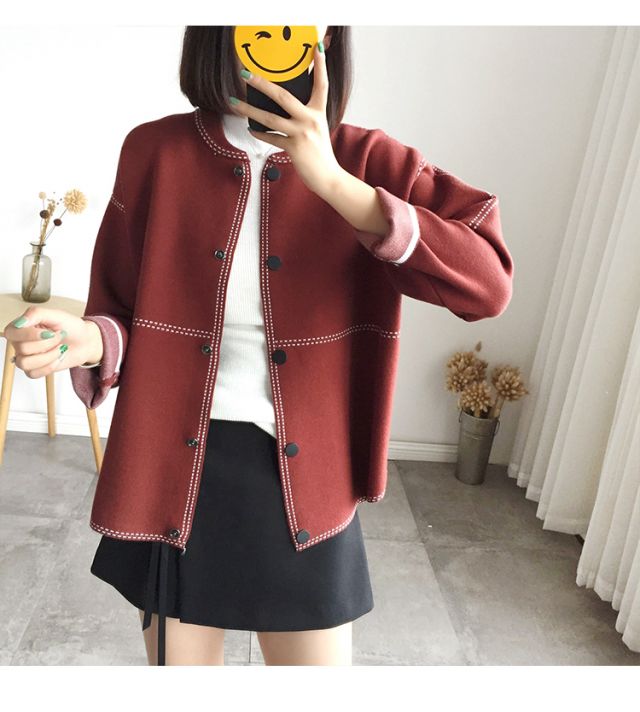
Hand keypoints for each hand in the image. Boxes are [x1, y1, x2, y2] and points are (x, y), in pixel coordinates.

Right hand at [3, 306, 102, 378]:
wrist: (85, 342)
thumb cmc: (70, 327)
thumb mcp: (56, 315)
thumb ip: (36, 314)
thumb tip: (20, 322)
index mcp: (21, 326)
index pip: (11, 332)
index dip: (30, 334)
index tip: (49, 332)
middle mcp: (20, 342)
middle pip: (22, 348)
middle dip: (47, 343)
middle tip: (58, 337)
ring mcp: (26, 357)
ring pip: (25, 363)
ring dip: (48, 356)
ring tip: (59, 348)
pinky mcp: (34, 369)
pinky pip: (32, 373)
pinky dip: (49, 366)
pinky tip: (57, 357)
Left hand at [228, 43, 342, 197]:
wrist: (328, 177)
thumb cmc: (320, 153)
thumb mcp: (317, 128)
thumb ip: (304, 115)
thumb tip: (281, 103)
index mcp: (318, 112)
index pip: (321, 84)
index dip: (320, 65)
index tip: (317, 47)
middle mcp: (311, 119)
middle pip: (283, 96)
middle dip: (262, 83)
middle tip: (246, 74)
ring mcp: (302, 133)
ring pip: (270, 118)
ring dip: (249, 109)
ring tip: (234, 102)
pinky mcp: (293, 147)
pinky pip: (271, 137)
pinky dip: (259, 133)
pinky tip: (250, 129)